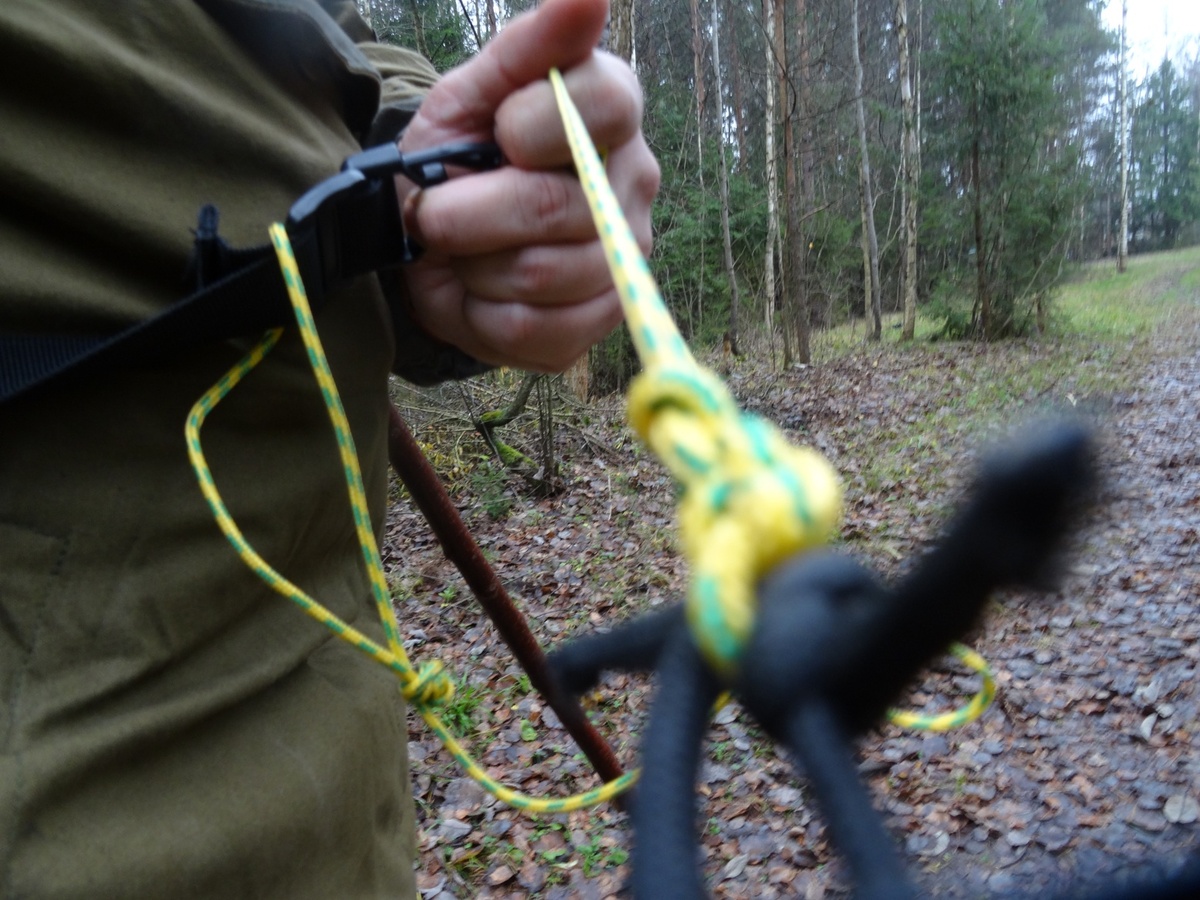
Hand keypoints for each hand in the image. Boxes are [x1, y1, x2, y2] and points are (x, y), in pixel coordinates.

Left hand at [395, 0, 659, 371]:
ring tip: (462, 251)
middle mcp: (633, 185)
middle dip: (469, 214)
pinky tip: (478, 291)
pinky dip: (482, 313)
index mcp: (612, 112)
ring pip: (545, 274)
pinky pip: (535, 329)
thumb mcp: (469, 96)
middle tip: (433, 212)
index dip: (531, 125)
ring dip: (474, 264)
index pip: (604, 105)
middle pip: (558, 206)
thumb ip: (525, 48)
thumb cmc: (456, 160)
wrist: (434, 243)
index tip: (495, 135)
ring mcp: (622, 260)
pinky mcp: (597, 323)